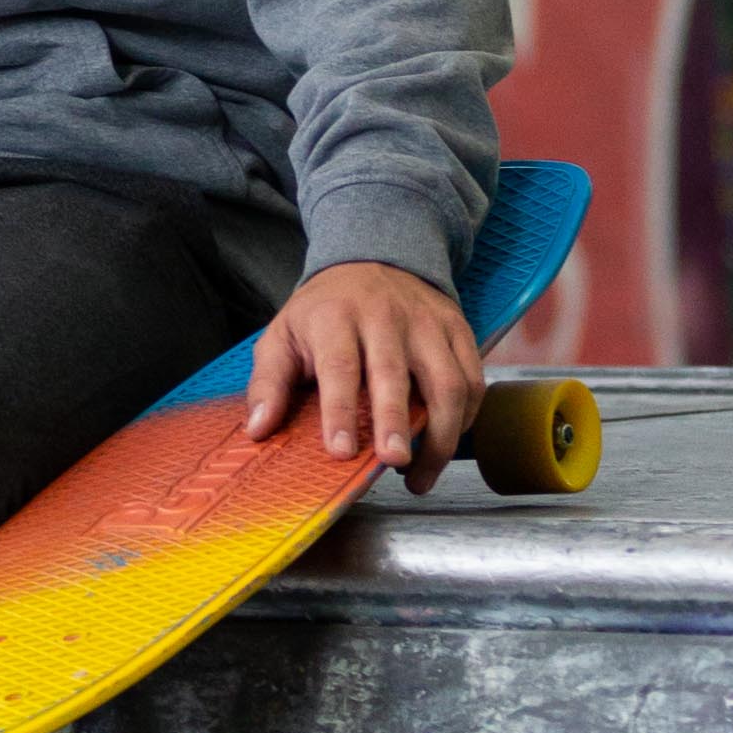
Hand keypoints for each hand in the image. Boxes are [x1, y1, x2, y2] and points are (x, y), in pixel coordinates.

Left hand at [244, 259, 482, 488]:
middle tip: (394, 463)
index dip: (340, 412)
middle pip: (396, 375)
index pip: (340, 367)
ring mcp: (428, 323)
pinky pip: (473, 379)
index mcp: (336, 317)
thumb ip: (268, 382)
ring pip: (447, 381)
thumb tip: (259, 429)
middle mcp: (386, 317)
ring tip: (420, 476)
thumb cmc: (325, 311)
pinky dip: (467, 418)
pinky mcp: (458, 329)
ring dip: (441, 434)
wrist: (374, 256)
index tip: (340, 452)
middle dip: (397, 422)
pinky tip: (446, 444)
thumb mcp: (283, 335)